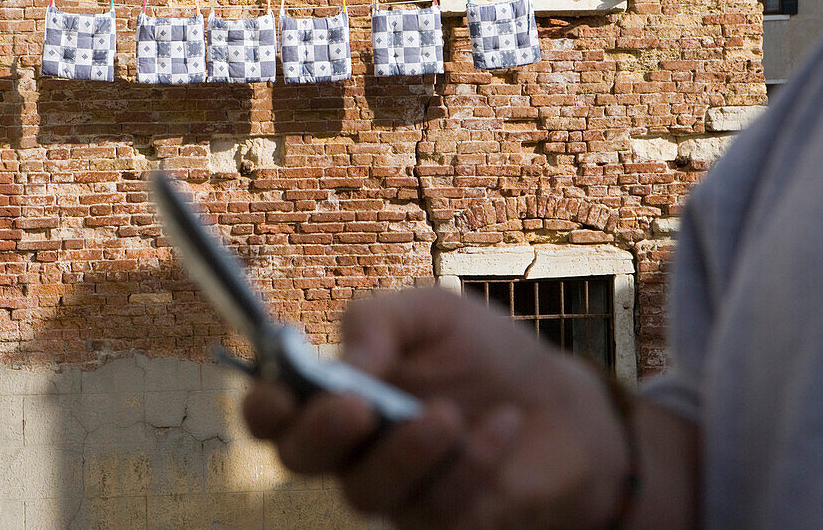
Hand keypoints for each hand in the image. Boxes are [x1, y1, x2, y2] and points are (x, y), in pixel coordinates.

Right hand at [243, 287, 629, 528]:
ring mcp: (397, 491)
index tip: (280, 392)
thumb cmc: (482, 352)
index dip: (262, 408)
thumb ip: (378, 323)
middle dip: (321, 434)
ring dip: (405, 452)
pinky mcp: (446, 521)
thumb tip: (342, 361)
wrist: (560, 399)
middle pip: (300, 461)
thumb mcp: (431, 313)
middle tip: (358, 405)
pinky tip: (505, 425)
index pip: (273, 414)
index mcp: (338, 392)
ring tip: (448, 414)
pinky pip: (441, 509)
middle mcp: (355, 448)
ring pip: (367, 493)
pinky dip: (473, 463)